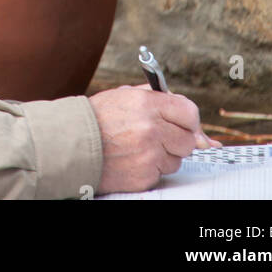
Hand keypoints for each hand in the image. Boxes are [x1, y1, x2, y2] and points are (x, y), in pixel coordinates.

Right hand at [89, 83, 221, 193]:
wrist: (73, 143)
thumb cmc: (101, 117)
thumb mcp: (127, 95)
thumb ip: (162, 101)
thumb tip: (197, 127)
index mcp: (147, 104)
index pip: (190, 113)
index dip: (189, 120)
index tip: (183, 124)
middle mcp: (150, 129)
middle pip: (188, 141)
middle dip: (178, 139)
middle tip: (161, 136)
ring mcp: (148, 155)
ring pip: (176, 160)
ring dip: (164, 155)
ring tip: (141, 146)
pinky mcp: (143, 176)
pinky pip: (161, 174)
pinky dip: (151, 168)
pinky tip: (134, 158)